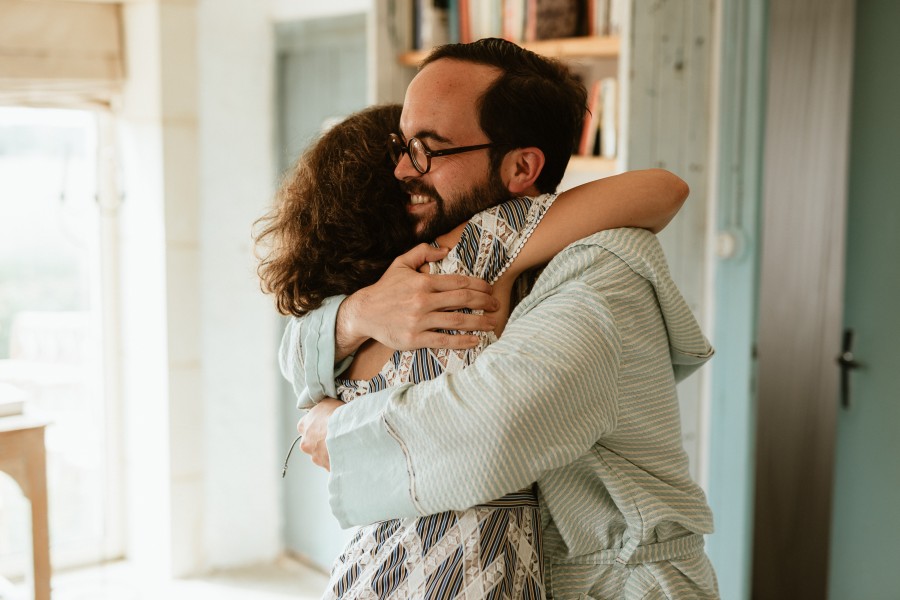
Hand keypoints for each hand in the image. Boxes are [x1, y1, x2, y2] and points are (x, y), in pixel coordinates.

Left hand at [297, 398, 342, 470]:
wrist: (347, 433)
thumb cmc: (337, 416)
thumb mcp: (328, 402)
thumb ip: (323, 406)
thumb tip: (326, 405)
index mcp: (303, 425)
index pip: (305, 425)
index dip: (317, 424)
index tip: (326, 423)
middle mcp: (306, 443)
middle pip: (312, 442)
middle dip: (322, 441)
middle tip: (336, 436)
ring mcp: (315, 457)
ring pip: (322, 455)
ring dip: (330, 451)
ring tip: (344, 445)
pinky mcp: (326, 467)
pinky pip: (333, 464)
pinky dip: (338, 460)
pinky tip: (348, 454)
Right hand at [336, 244, 499, 354]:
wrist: (363, 313)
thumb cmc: (385, 288)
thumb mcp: (401, 263)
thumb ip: (423, 252)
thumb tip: (445, 249)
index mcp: (423, 282)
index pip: (458, 282)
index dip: (478, 285)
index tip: (490, 289)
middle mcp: (423, 301)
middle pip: (463, 300)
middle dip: (484, 302)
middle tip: (497, 305)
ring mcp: (419, 321)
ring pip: (457, 320)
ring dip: (479, 322)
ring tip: (492, 323)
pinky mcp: (415, 339)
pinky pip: (444, 340)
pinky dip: (462, 341)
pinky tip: (475, 341)